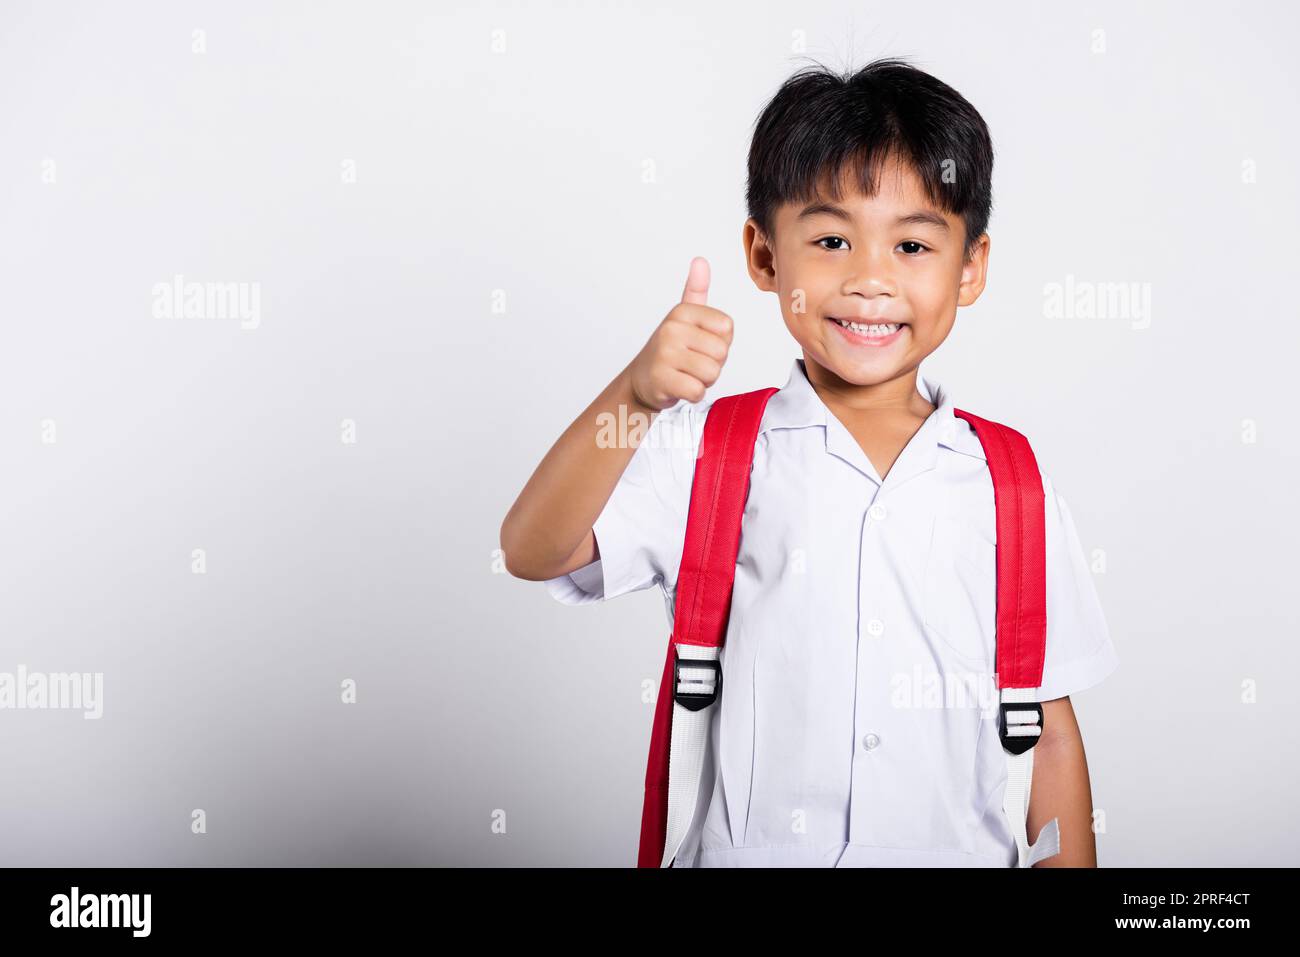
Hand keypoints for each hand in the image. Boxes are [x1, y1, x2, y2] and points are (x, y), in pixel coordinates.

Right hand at [625, 257, 733, 412]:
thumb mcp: (683, 318)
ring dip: (703, 380)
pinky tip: (679, 386)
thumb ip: (696, 291)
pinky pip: (698, 390)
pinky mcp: (662, 379)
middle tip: (692, 363)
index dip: (720, 341)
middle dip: (713, 364)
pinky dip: (693, 394)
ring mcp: (665, 354)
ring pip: (711, 372)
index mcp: (682, 312)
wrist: (641, 381)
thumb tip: (700, 261)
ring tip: (685, 373)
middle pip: (721, 352)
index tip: (700, 344)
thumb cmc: (669, 350)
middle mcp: (672, 329)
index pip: (727, 327)